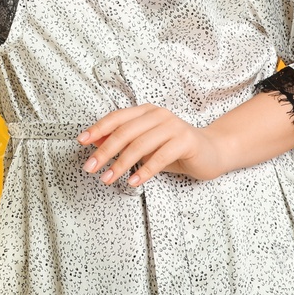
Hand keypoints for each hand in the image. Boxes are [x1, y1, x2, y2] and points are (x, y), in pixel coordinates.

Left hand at [77, 104, 223, 187]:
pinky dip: (145, 171)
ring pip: (140, 144)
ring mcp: (173, 126)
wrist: (212, 151)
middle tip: (90, 167)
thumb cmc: (175, 150)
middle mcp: (158, 115)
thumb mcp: (146, 146)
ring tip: (108, 179)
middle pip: (125, 132)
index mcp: (146, 112)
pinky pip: (160, 156)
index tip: (81, 142)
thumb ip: (124, 142)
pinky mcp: (185, 141)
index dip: (98, 129)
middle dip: (104, 151)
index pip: (117, 117)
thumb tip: (95, 143)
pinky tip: (134, 182)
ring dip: (121, 163)